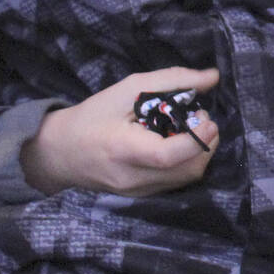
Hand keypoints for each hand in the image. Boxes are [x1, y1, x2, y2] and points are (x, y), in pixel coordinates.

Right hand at [22, 67, 220, 196]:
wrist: (60, 153)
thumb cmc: (93, 117)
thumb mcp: (127, 89)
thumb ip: (171, 81)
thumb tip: (212, 77)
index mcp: (123, 150)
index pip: (166, 155)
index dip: (195, 138)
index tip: (207, 117)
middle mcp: (133, 178)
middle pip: (187, 169)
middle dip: (205, 141)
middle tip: (198, 116)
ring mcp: (139, 191)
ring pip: (188, 177)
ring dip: (200, 151)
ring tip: (189, 127)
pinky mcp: (144, 196)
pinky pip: (177, 181)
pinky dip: (188, 160)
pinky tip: (178, 142)